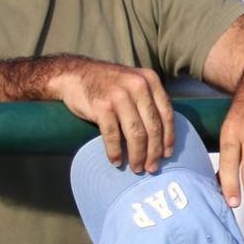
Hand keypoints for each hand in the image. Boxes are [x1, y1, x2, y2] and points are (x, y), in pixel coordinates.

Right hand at [46, 60, 174, 172]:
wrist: (74, 74)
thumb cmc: (108, 85)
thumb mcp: (134, 83)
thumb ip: (149, 100)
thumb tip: (162, 135)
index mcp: (151, 80)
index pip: (166, 113)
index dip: (168, 137)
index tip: (168, 154)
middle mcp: (138, 86)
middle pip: (152, 126)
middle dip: (154, 151)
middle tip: (152, 168)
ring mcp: (119, 96)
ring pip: (136, 134)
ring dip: (137, 155)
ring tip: (136, 168)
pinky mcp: (101, 106)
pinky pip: (112, 135)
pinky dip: (115, 152)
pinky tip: (116, 161)